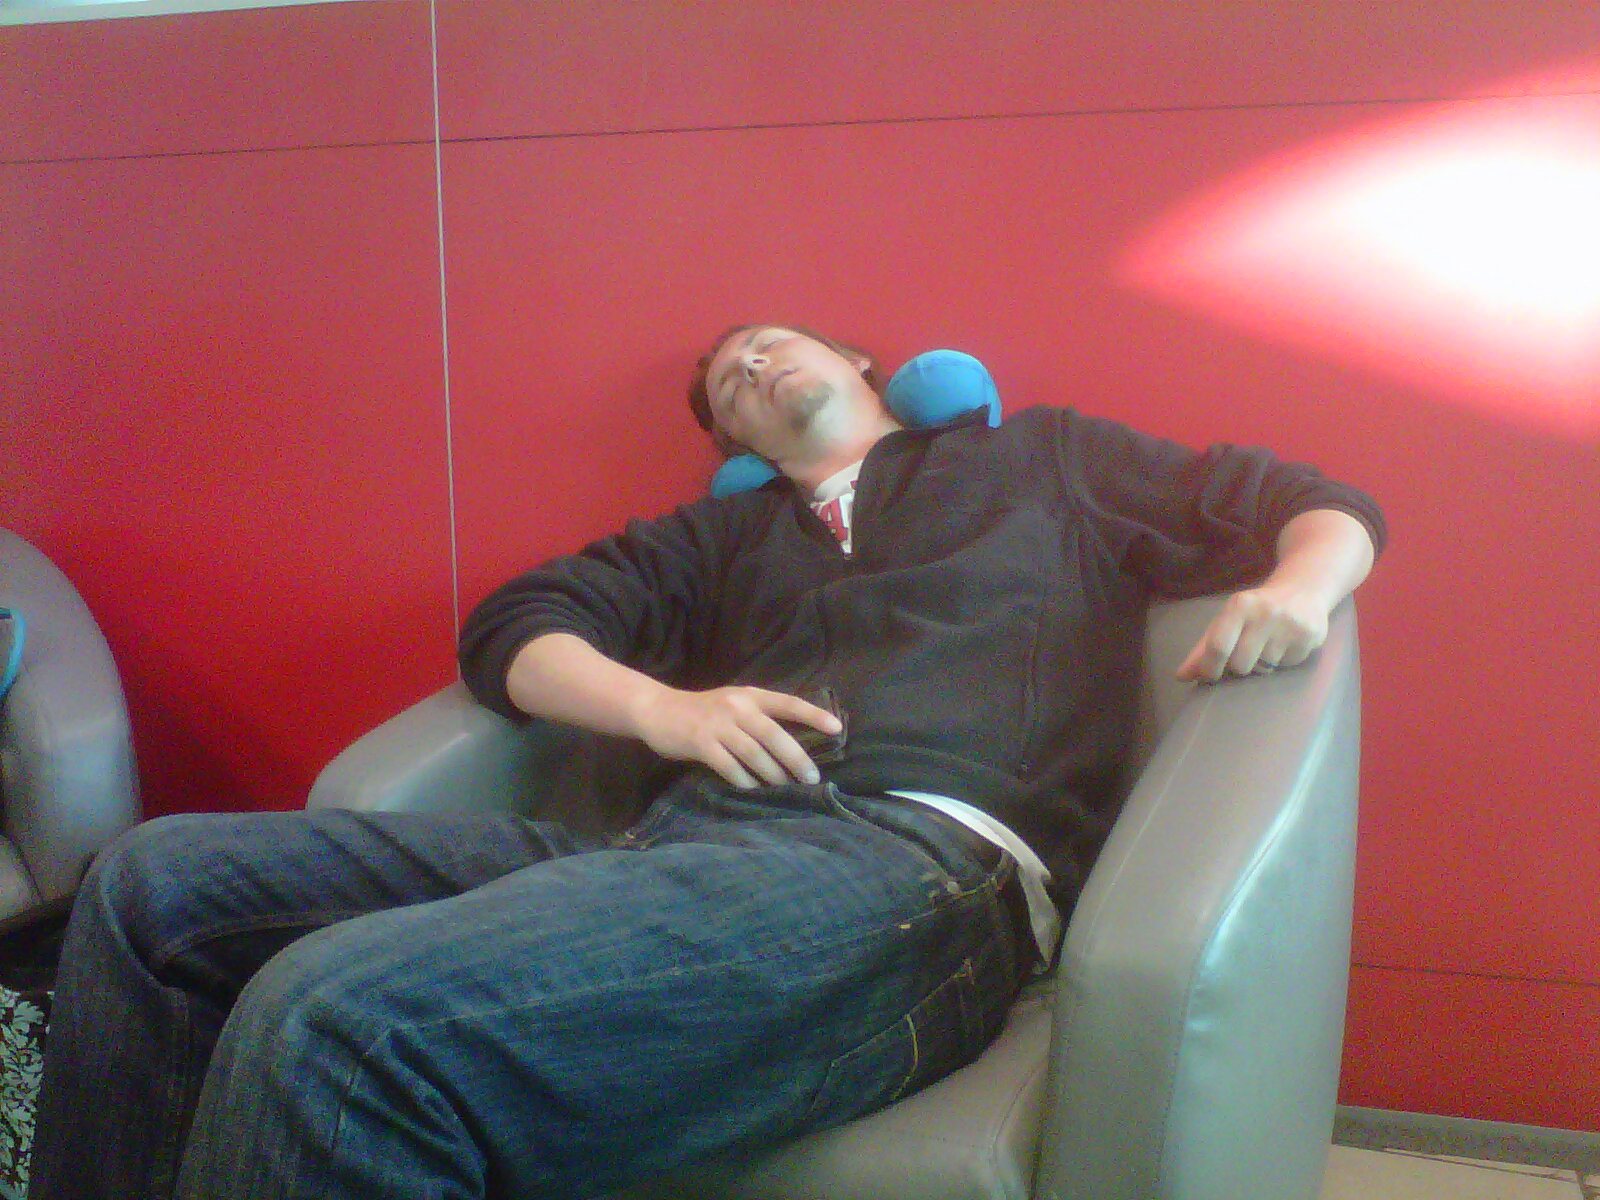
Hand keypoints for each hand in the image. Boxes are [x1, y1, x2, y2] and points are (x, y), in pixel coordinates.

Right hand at [630, 685, 843, 788]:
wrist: (658, 710)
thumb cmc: (703, 711)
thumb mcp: (733, 704)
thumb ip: (759, 717)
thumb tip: (793, 746)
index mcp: (750, 695)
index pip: (789, 702)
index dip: (814, 715)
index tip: (837, 729)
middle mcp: (737, 707)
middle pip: (774, 734)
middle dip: (796, 758)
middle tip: (811, 778)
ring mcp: (718, 725)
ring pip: (755, 753)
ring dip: (773, 775)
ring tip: (786, 789)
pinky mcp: (701, 743)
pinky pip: (730, 767)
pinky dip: (744, 782)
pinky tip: (753, 792)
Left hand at [1176, 584, 1330, 682]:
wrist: (1302, 590)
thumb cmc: (1255, 610)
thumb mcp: (1228, 620)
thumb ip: (1204, 648)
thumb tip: (1182, 676)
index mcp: (1240, 606)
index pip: (1218, 646)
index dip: (1210, 667)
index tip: (1209, 676)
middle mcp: (1266, 613)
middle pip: (1240, 664)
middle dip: (1239, 666)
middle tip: (1245, 652)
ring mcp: (1291, 625)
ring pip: (1264, 668)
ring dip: (1262, 664)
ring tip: (1268, 644)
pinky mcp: (1311, 636)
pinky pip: (1287, 665)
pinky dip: (1283, 661)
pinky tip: (1286, 643)